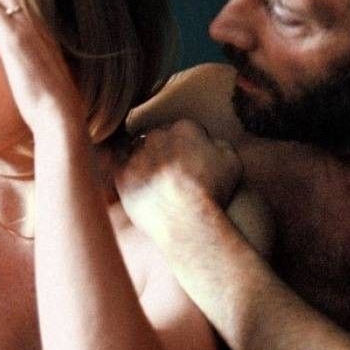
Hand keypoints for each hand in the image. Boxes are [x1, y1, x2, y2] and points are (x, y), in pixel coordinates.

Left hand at [114, 119, 242, 245]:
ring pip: (138, 149)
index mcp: (185, 128)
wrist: (186, 221)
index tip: (190, 161)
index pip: (184, 129)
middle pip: (159, 137)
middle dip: (164, 150)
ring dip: (144, 160)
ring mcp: (137, 153)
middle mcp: (158, 135)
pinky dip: (125, 170)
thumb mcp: (232, 163)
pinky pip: (118, 164)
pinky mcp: (121, 172)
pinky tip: (134, 180)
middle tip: (172, 172)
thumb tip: (209, 141)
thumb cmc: (212, 194)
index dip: (188, 146)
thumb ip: (219, 144)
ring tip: (154, 181)